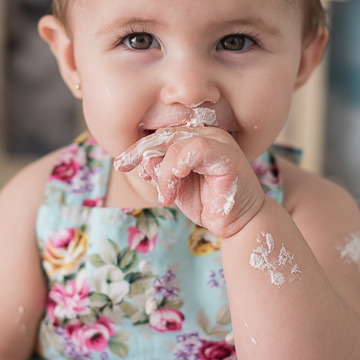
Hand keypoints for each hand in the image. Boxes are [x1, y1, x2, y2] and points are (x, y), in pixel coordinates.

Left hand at [114, 127, 266, 237]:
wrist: (239, 224)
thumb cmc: (208, 203)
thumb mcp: (175, 187)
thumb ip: (160, 172)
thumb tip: (143, 162)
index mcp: (195, 138)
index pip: (162, 136)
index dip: (138, 149)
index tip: (120, 164)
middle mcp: (208, 135)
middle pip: (165, 136)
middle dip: (141, 152)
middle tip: (124, 167)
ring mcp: (220, 143)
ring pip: (177, 143)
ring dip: (164, 172)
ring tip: (166, 196)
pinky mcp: (228, 156)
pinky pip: (198, 148)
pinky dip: (181, 162)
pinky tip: (177, 179)